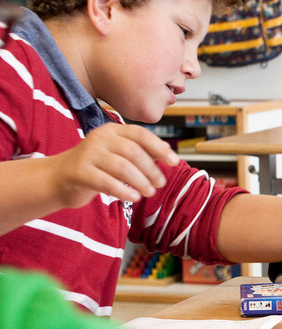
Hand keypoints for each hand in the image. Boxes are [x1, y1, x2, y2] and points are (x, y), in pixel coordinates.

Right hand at [48, 123, 178, 207]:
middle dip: (151, 170)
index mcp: (112, 130)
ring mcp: (88, 153)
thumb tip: (168, 156)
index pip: (141, 134)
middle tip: (160, 184)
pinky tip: (134, 197)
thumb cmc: (96, 167)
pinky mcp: (79, 171)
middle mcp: (100, 138)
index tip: (174, 162)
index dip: (160, 148)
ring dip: (141, 182)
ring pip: (122, 167)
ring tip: (149, 192)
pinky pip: (107, 182)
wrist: (59, 178)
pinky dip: (124, 191)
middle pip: (134, 152)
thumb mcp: (118, 155)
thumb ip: (141, 153)